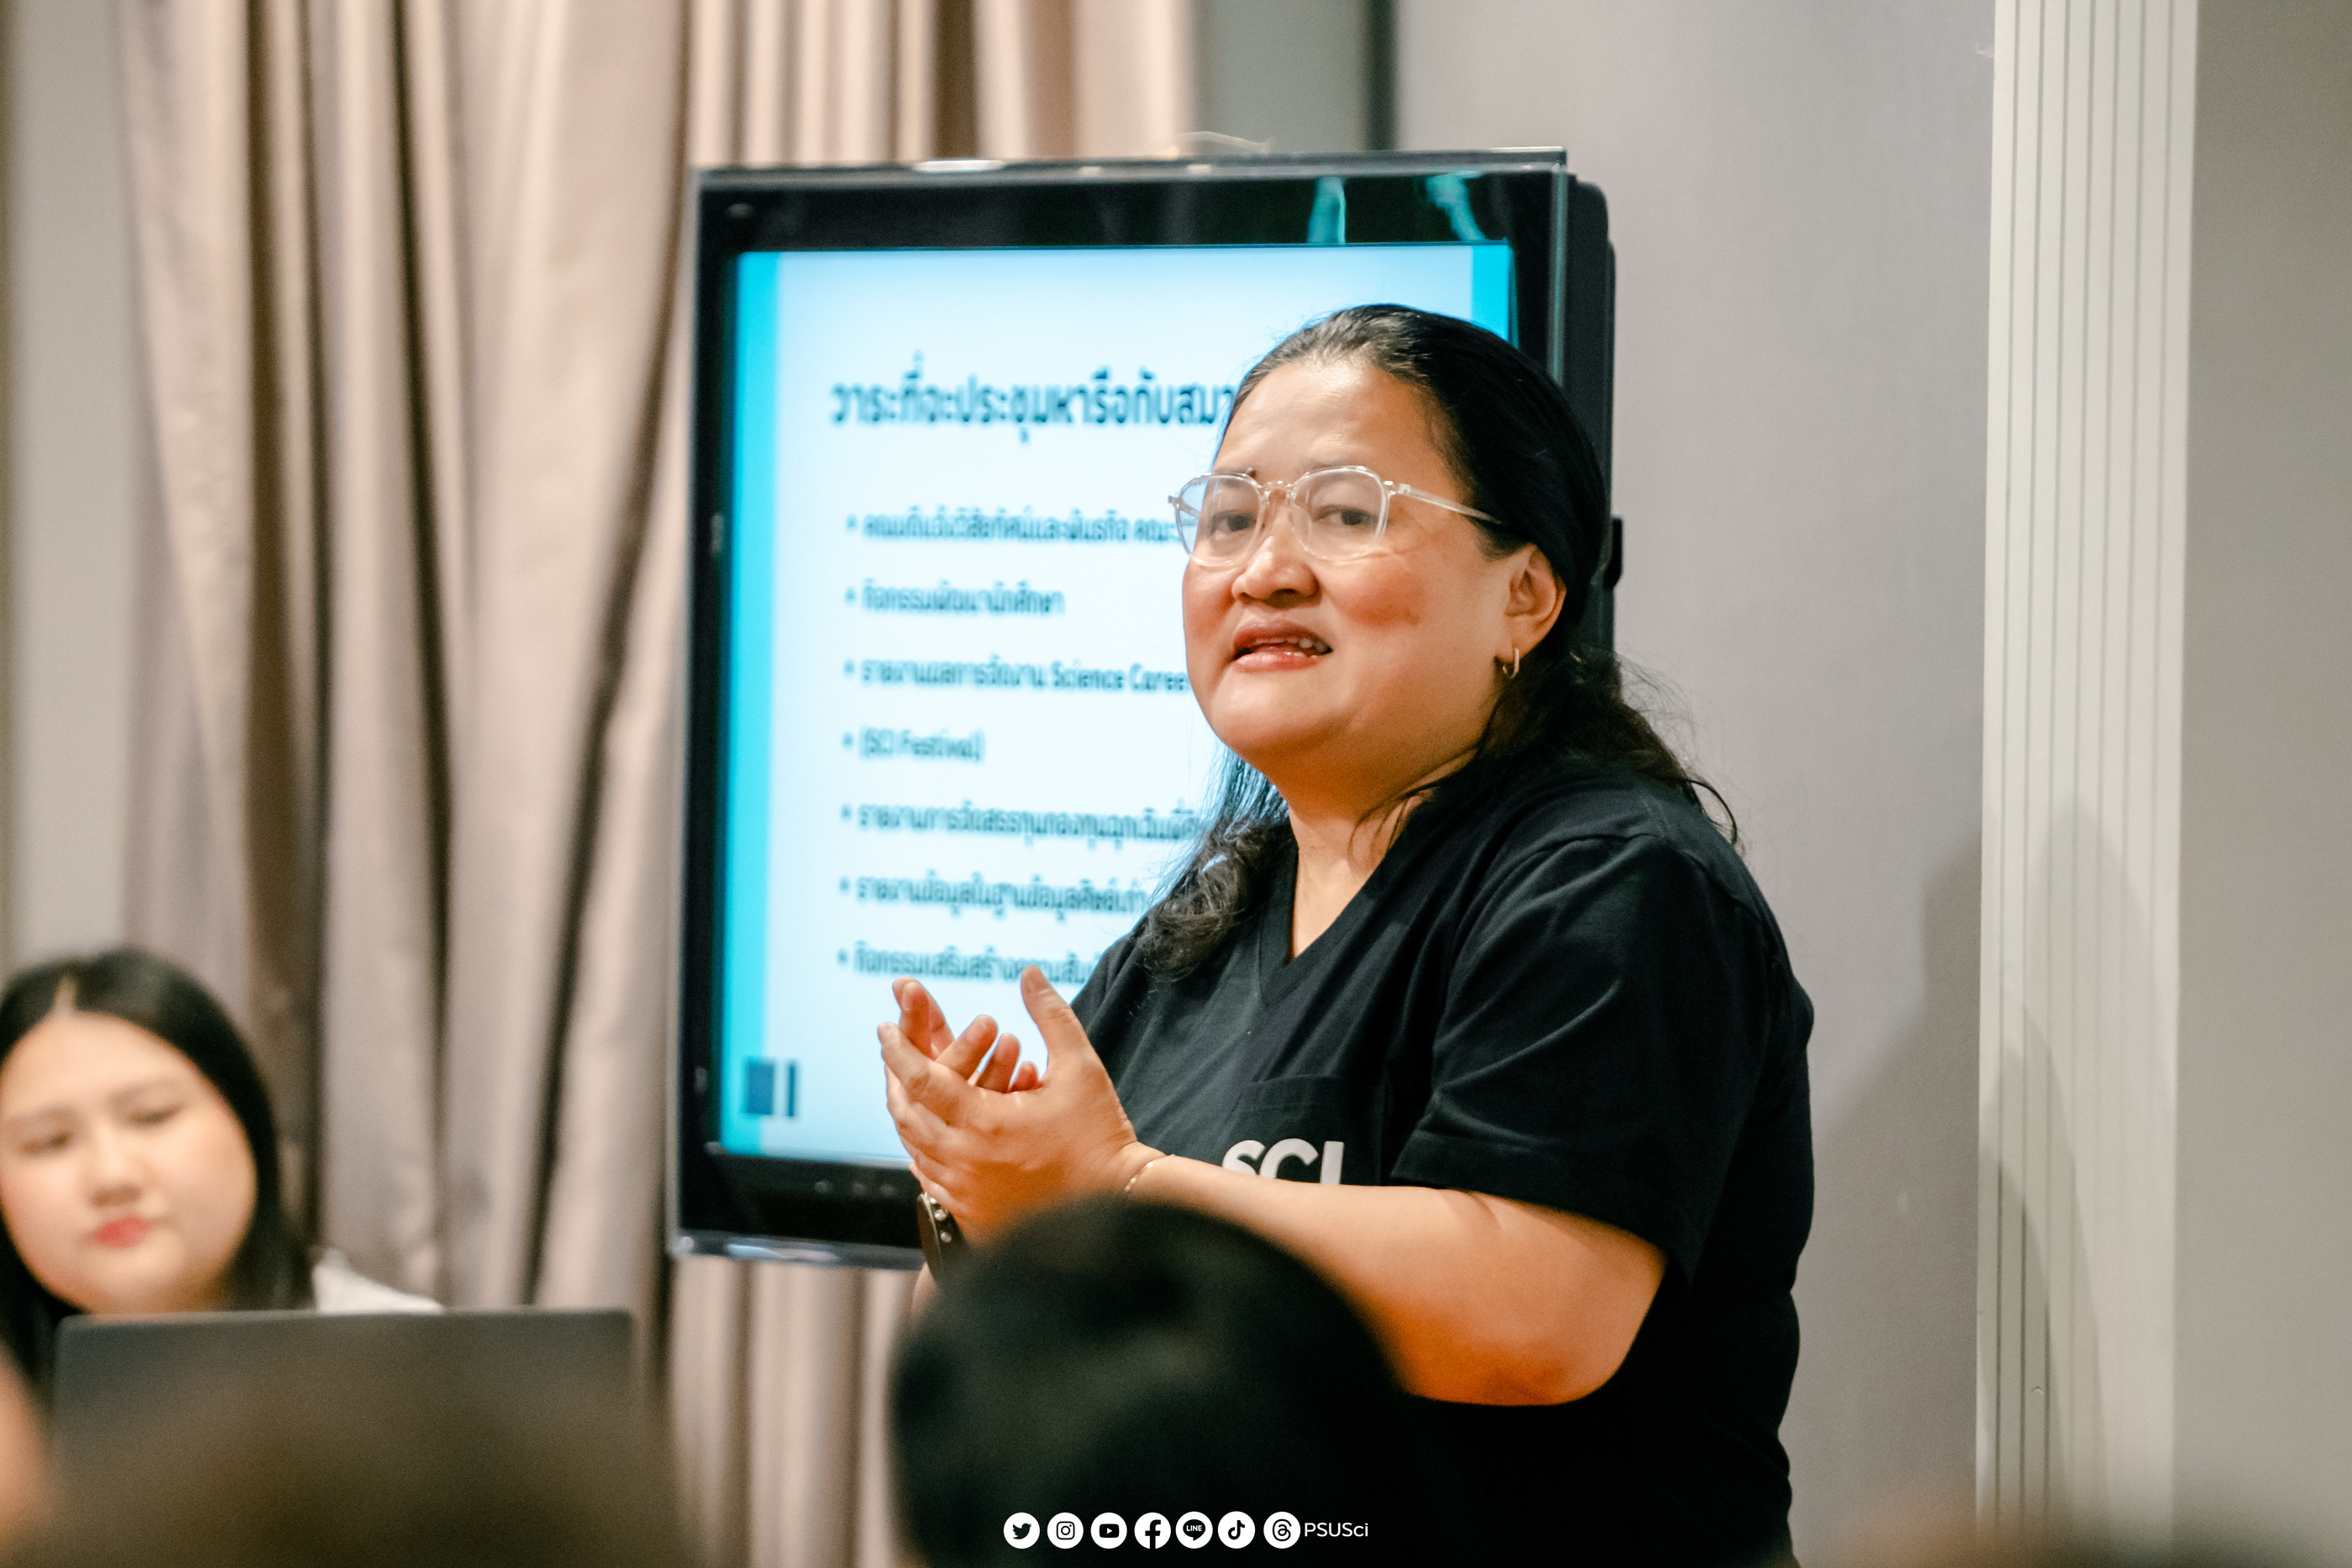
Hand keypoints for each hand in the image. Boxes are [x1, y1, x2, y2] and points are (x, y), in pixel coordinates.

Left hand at [881, 967, 1157, 1236]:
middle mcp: (964, 1161)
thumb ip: (1050, 1015)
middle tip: (893, 1051)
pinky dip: (924, 1147)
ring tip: (911, 1084)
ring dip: (909, 1111)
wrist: (1118, 1204)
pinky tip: (932, 1131)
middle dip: (895, 1076)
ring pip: (914, 1146)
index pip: (921, 1080)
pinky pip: (929, 1176)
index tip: (885, 1027)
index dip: (898, 1049)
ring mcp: (964, 1191)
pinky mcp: (971, 1212)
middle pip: (906, 1113)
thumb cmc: (1101, 1136)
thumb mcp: (1080, 1067)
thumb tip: (1029, 975)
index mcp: (983, 1124)